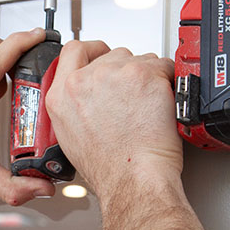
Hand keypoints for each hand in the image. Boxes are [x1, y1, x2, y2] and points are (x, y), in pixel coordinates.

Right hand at [45, 41, 179, 197]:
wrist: (132, 179)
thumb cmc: (108, 168)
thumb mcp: (70, 138)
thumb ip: (74, 107)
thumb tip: (89, 97)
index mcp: (61, 95)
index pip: (73, 51)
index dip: (92, 51)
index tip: (101, 55)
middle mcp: (84, 80)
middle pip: (111, 55)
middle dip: (125, 71)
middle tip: (134, 94)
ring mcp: (114, 74)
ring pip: (138, 59)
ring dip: (146, 77)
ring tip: (147, 107)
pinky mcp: (143, 74)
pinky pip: (164, 65)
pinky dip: (168, 81)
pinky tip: (161, 105)